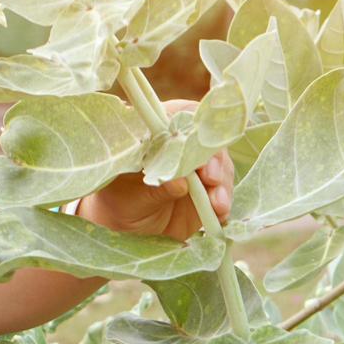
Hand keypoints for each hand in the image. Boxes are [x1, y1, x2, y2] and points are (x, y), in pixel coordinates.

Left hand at [77, 99, 233, 241]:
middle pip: (208, 141)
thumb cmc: (119, 199)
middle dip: (213, 159)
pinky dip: (224, 201)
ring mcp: (199, 168)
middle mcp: (183, 146)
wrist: (126, 227)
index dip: (193, 127)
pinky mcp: (210, 190)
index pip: (181, 116)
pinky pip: (224, 191)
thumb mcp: (129, 195)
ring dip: (222, 184)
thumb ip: (155, 189)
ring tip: (217, 203)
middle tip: (210, 178)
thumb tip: (181, 183)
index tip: (195, 144)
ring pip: (221, 166)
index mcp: (158, 133)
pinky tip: (220, 212)